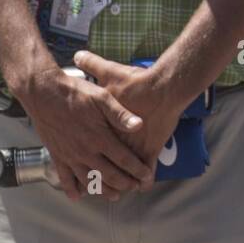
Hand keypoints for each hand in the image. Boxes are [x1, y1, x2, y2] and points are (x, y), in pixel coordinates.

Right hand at [13, 65, 154, 201]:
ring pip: (89, 180)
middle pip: (109, 174)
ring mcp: (70, 155)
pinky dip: (71, 188)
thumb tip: (139, 125)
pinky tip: (77, 196)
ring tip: (114, 195)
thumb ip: (120, 114)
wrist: (43, 93)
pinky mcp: (57, 155)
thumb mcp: (102, 97)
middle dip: (124, 183)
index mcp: (100, 137)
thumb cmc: (75, 93)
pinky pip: (64, 177)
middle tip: (135, 188)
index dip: (136, 170)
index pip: (123, 159)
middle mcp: (85, 151)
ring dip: (102, 190)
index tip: (146, 177)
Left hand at [74, 51, 190, 187]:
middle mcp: (114, 141)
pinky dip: (147, 175)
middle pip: (105, 167)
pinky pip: (148, 166)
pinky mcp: (151, 147)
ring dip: (125, 180)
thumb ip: (94, 66)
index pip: (91, 151)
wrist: (164, 86)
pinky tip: (148, 183)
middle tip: (106, 187)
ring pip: (125, 170)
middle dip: (106, 180)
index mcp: (101, 129)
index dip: (88, 164)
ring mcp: (134, 146)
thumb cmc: (136, 82)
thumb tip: (79, 54)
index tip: (87, 173)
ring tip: (125, 188)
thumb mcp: (111, 73)